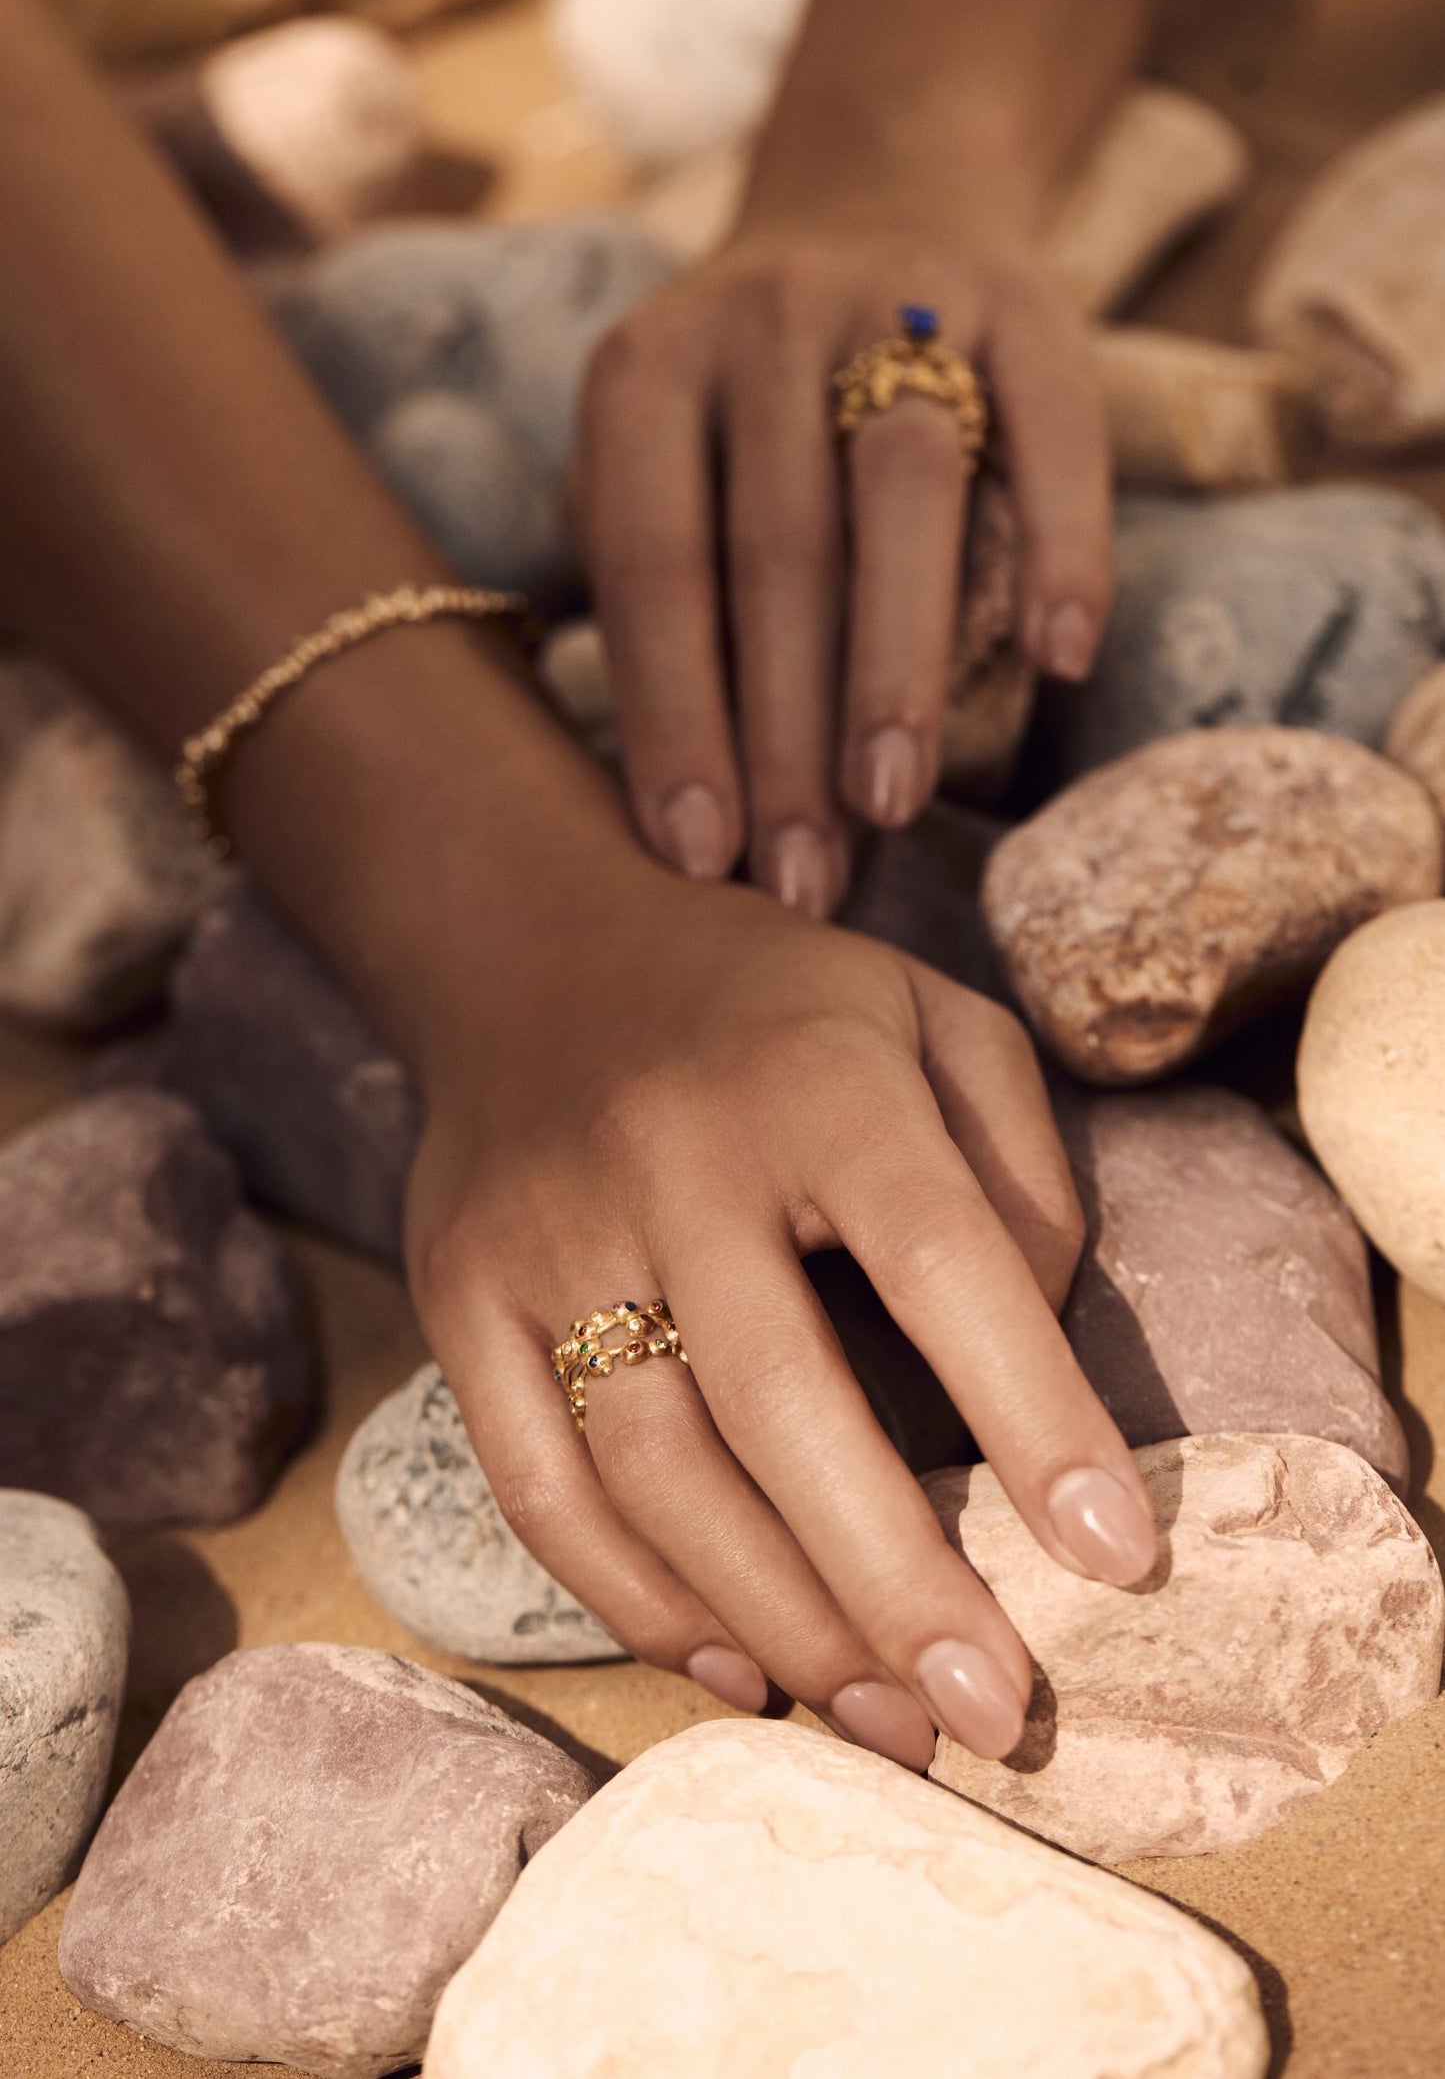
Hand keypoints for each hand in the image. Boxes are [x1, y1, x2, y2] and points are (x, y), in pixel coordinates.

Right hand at [405, 872, 1155, 1768]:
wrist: (532, 951)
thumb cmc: (773, 1007)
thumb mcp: (931, 1017)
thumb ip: (1015, 1165)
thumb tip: (1038, 1348)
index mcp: (815, 1078)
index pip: (939, 1257)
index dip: (1034, 1415)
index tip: (1117, 1560)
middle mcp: (670, 1155)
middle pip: (779, 1401)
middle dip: (896, 1581)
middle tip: (995, 1715)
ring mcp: (545, 1232)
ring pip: (653, 1471)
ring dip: (781, 1621)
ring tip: (893, 1726)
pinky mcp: (458, 1296)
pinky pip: (538, 1485)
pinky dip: (635, 1599)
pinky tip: (738, 1667)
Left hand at [572, 220, 1111, 916]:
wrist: (876, 196)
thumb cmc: (743, 403)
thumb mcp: (654, 455)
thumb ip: (644, 582)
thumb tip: (662, 791)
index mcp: (645, 372)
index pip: (656, 568)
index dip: (674, 720)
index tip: (698, 858)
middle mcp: (759, 320)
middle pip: (776, 552)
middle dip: (784, 738)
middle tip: (802, 882)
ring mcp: (898, 298)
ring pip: (900, 493)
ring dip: (896, 661)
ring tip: (891, 807)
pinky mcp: (1029, 305)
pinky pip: (1055, 431)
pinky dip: (1062, 546)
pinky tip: (1056, 662)